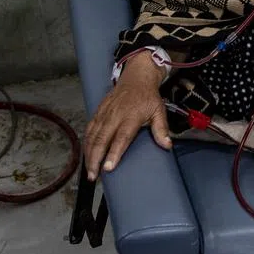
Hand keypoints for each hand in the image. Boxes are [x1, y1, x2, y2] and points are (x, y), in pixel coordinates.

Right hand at [84, 53, 170, 179]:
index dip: (114, 153)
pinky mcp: (98, 112)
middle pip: (102, 140)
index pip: (121, 138)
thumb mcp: (159, 111)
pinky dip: (86, 142)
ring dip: (89, 154)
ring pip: (92, 136)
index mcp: (131, 117)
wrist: (137, 77)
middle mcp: (115, 116)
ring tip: (89, 170)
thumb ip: (161, 129)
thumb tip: (167, 145)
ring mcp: (105, 113)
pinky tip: (86, 153)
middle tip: (93, 175)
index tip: (108, 167)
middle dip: (95, 159)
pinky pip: (89, 129)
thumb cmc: (148, 96)